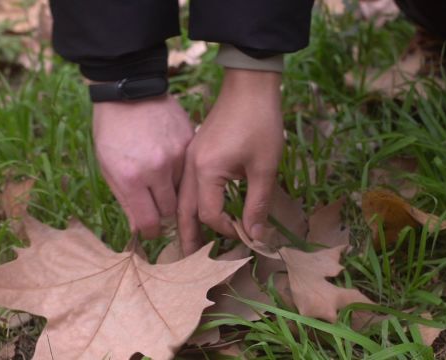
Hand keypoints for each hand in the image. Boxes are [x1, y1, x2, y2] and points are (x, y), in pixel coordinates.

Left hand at [92, 95, 193, 238]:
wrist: (128, 92)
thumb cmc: (112, 131)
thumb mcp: (107, 167)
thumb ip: (125, 200)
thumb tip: (139, 229)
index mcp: (131, 178)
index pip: (150, 223)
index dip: (151, 231)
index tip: (151, 229)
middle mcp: (157, 169)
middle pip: (171, 211)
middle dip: (163, 211)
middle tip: (156, 203)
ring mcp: (176, 155)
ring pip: (184, 191)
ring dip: (174, 190)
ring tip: (162, 177)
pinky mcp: (189, 142)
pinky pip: (190, 169)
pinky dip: (182, 171)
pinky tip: (170, 160)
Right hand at [178, 68, 283, 254]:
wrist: (249, 86)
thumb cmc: (260, 124)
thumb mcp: (265, 167)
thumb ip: (258, 204)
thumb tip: (256, 236)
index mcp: (206, 171)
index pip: (209, 214)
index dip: (226, 230)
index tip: (245, 236)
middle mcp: (191, 167)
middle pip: (183, 210)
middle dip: (188, 236)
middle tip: (190, 261)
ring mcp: (190, 158)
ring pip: (181, 198)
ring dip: (185, 221)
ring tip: (191, 243)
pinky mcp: (195, 151)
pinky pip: (186, 185)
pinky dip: (189, 203)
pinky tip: (196, 210)